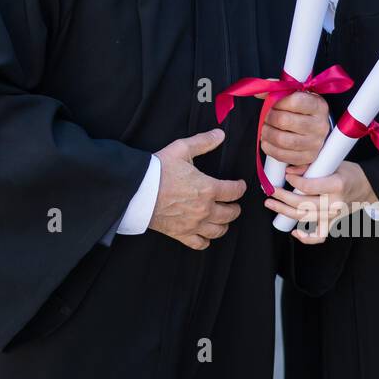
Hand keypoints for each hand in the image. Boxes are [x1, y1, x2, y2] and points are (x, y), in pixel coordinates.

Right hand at [148, 129, 245, 250]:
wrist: (137, 190)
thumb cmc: (159, 170)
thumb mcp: (181, 149)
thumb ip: (203, 142)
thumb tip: (220, 134)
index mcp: (208, 189)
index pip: (234, 191)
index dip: (240, 187)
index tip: (240, 185)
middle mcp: (205, 209)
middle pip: (230, 213)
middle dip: (235, 208)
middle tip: (233, 204)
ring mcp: (194, 224)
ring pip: (219, 230)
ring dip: (224, 224)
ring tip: (223, 219)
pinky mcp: (181, 234)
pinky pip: (200, 243)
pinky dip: (206, 241)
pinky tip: (205, 235)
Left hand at [260, 91, 329, 165]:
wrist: (317, 129)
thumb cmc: (303, 110)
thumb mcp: (296, 95)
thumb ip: (277, 90)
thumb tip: (258, 92)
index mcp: (318, 106)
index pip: (295, 101)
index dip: (277, 101)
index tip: (273, 103)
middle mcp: (320, 126)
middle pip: (284, 121)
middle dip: (268, 118)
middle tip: (266, 117)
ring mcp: (315, 144)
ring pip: (281, 140)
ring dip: (266, 133)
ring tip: (265, 128)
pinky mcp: (307, 158)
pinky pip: (281, 155)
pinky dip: (269, 148)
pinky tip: (267, 141)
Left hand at [263, 160, 377, 243]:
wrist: (366, 188)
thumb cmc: (349, 173)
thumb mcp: (333, 163)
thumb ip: (310, 166)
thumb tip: (289, 170)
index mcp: (336, 186)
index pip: (309, 187)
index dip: (294, 181)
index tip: (285, 175)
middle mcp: (334, 204)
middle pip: (303, 204)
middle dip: (282, 197)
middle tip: (269, 190)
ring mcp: (333, 216)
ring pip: (305, 218)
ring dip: (284, 212)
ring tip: (271, 203)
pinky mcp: (332, 223)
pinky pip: (319, 236)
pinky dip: (306, 237)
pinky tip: (294, 232)